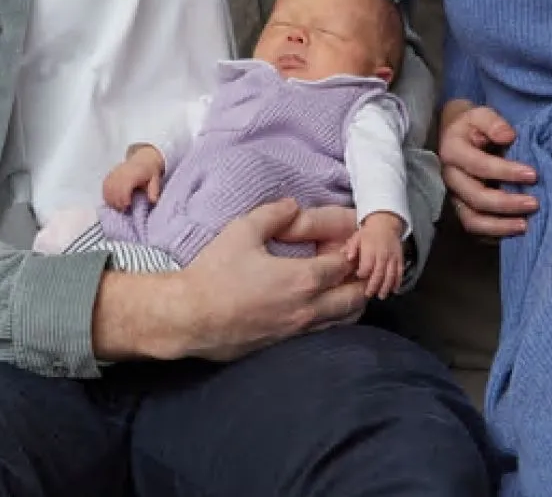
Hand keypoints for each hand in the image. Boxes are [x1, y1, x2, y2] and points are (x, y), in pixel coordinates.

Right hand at [103, 145, 165, 208]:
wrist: (143, 158)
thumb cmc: (149, 171)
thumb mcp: (155, 180)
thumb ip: (154, 190)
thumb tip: (153, 201)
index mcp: (133, 174)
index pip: (124, 188)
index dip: (124, 199)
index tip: (128, 207)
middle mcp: (121, 173)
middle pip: (114, 190)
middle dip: (118, 202)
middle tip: (124, 210)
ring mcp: (114, 173)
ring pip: (108, 189)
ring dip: (111, 200)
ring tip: (118, 206)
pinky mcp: (109, 175)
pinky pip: (104, 186)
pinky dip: (106, 195)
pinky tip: (112, 201)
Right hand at [156, 199, 366, 361]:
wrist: (189, 317)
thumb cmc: (214, 274)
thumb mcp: (242, 231)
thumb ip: (273, 213)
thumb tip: (293, 205)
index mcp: (303, 279)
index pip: (347, 265)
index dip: (354, 250)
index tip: (351, 241)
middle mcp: (308, 308)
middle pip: (356, 296)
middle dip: (362, 278)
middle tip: (356, 263)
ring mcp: (298, 330)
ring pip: (345, 319)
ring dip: (353, 300)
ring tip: (346, 284)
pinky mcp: (286, 345)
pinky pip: (325, 332)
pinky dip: (335, 318)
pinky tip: (323, 305)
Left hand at [344, 213, 406, 298]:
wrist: (386, 223)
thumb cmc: (368, 232)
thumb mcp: (357, 237)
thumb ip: (351, 247)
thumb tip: (347, 257)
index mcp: (370, 250)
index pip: (366, 266)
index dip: (362, 273)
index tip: (358, 277)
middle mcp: (382, 255)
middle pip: (379, 273)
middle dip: (373, 285)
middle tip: (368, 294)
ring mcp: (392, 257)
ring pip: (390, 275)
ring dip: (386, 287)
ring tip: (381, 296)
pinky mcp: (400, 259)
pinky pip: (400, 272)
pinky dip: (398, 281)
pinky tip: (394, 290)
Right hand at [436, 99, 537, 238]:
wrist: (454, 136)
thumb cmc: (472, 126)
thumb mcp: (480, 114)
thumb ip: (494, 123)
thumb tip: (508, 136)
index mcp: (452, 152)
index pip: (479, 166)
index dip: (506, 172)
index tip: (533, 174)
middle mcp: (450, 178)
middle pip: (476, 198)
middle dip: (507, 203)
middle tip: (534, 203)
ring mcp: (454, 197)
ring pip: (473, 220)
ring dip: (500, 226)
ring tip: (526, 225)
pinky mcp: (461, 209)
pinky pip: (475, 230)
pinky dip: (494, 234)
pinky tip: (514, 231)